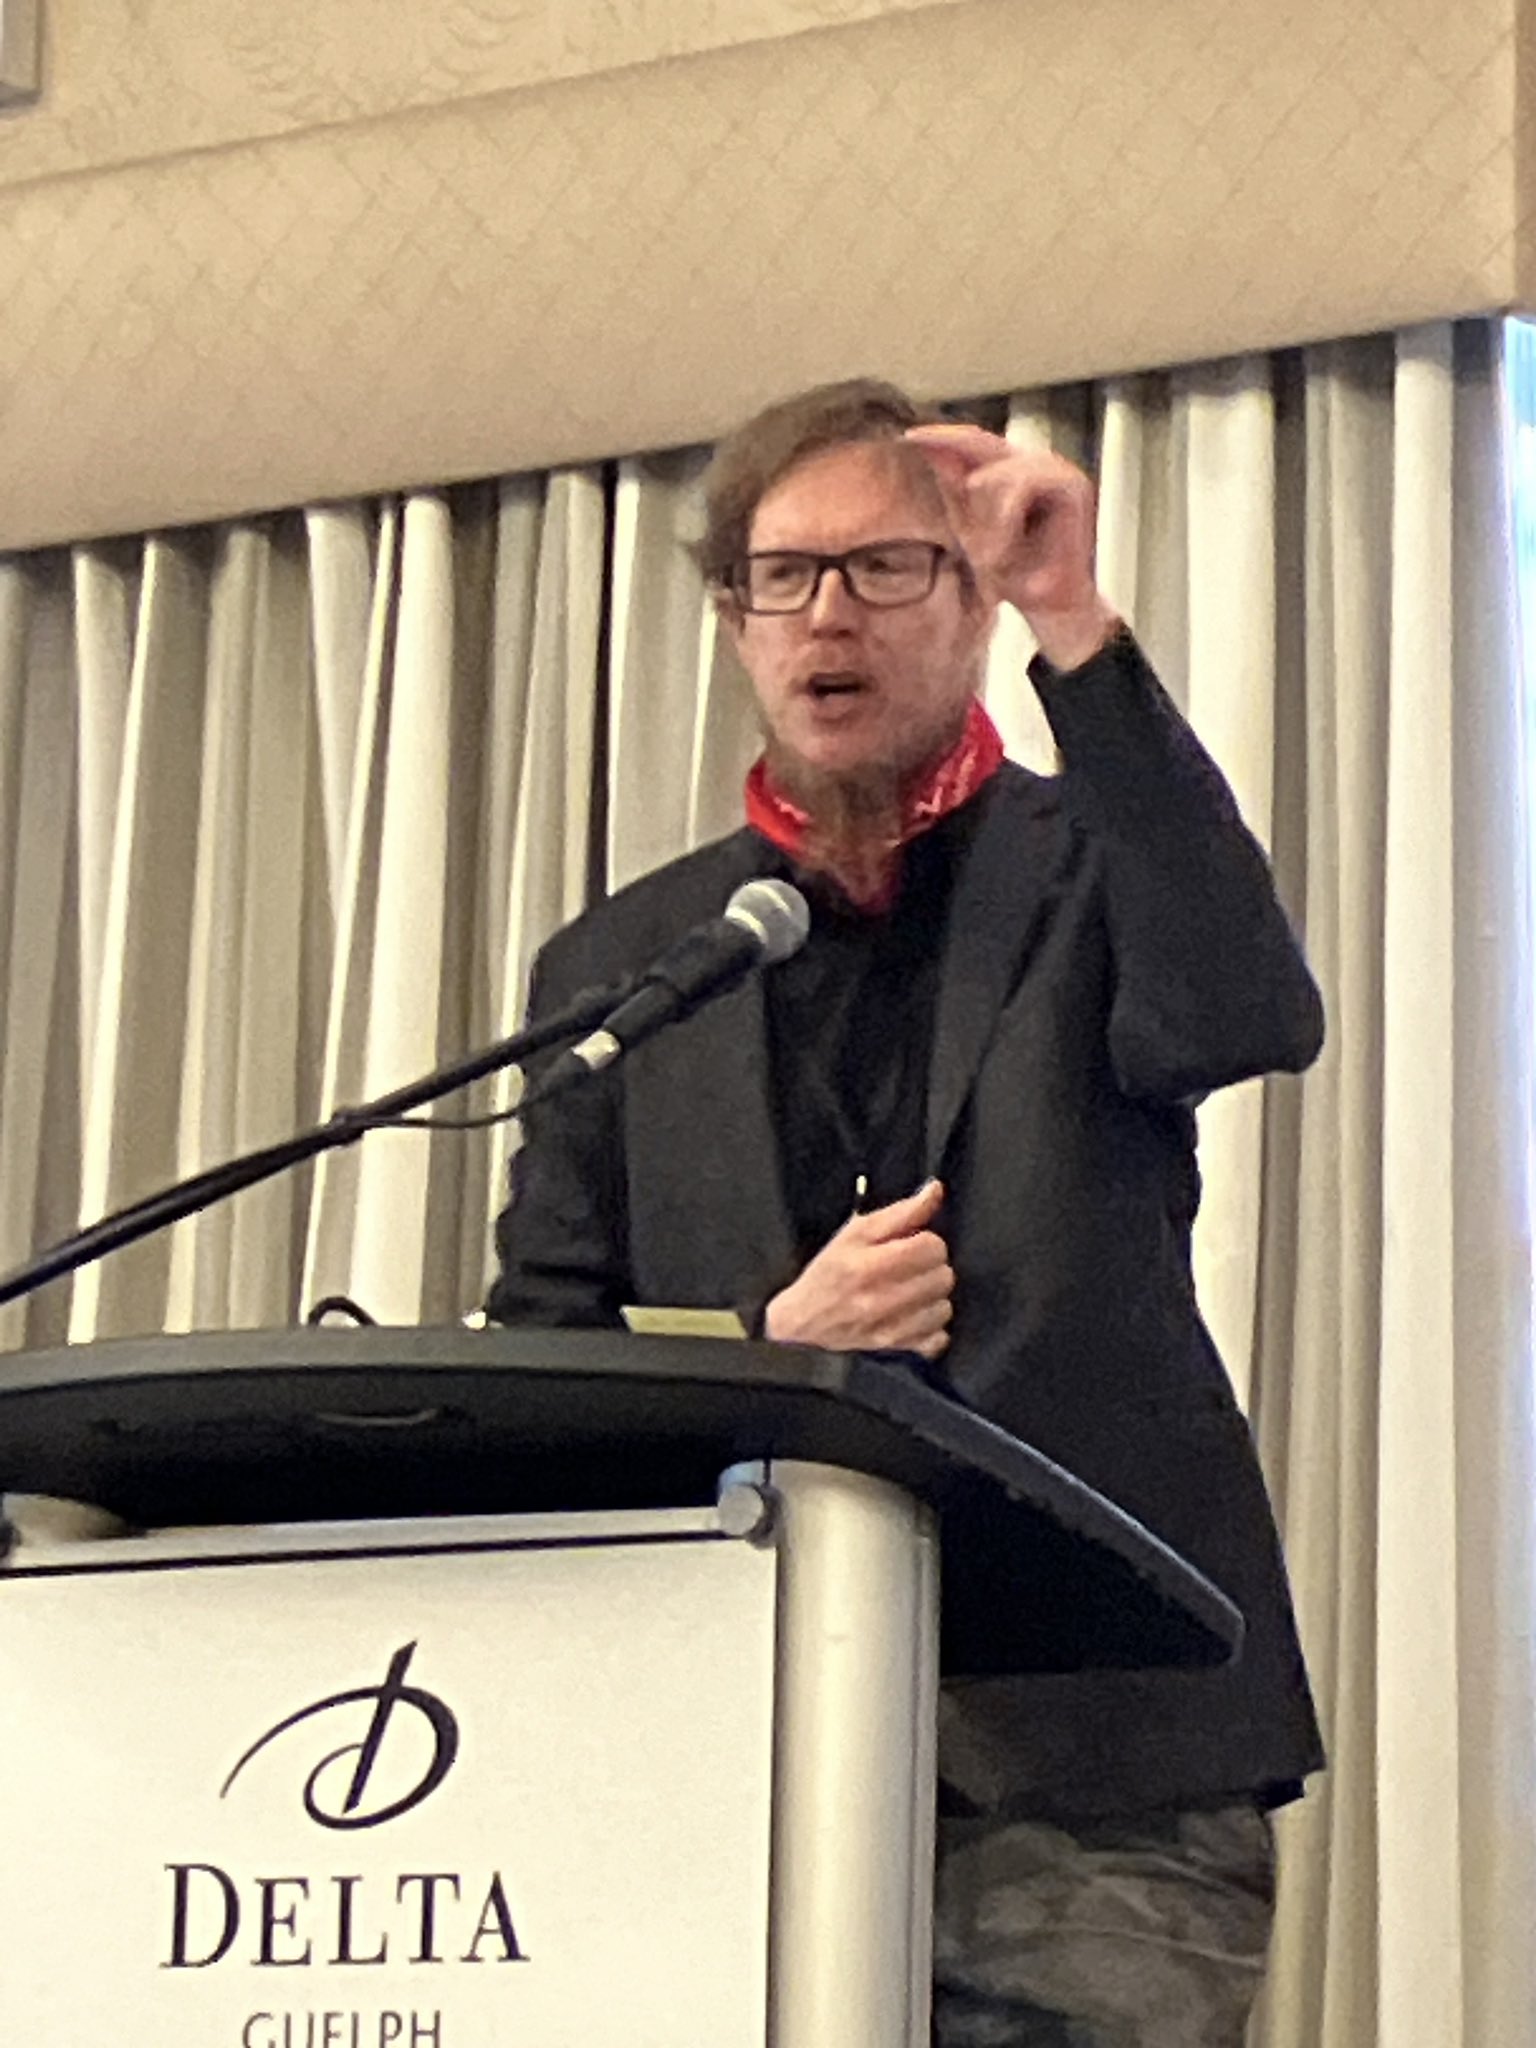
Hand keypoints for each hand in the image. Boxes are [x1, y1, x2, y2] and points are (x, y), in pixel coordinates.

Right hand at [764, 1179, 954, 1358]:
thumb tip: (934, 1192)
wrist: (803, 1320)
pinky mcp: (897, 1349)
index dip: (925, 1240)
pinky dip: (931, 1327)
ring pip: (944, 1307)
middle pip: (943, 1276)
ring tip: (910, 1291)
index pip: (932, 1246)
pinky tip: (914, 1316)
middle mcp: (882, 1300)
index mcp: (870, 1265)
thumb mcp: (856, 1233)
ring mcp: (891, 1329)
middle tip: (910, 1267)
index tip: (911, 1244)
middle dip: (930, 1267)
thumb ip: (901, 1212)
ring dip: (932, 1297)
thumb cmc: (828, 1274)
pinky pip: (939, 1338)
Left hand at [904, 422, 1118, 669]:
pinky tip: (1002, 549)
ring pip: (1000, 471)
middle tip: (937, 487)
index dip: (944, 438)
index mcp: (1012, 468)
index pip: (974, 442)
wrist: (1050, 604)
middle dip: (960, 474)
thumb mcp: (972, 530)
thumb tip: (932, 451)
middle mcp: (1035, 461)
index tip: (909, 437)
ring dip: (986, 519)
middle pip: (984, 445)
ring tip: (986, 557)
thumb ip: (956, 493)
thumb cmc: (1013, 572)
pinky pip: (1023, 485)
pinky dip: (1007, 519)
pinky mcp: (1071, 485)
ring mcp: (1056, 470)